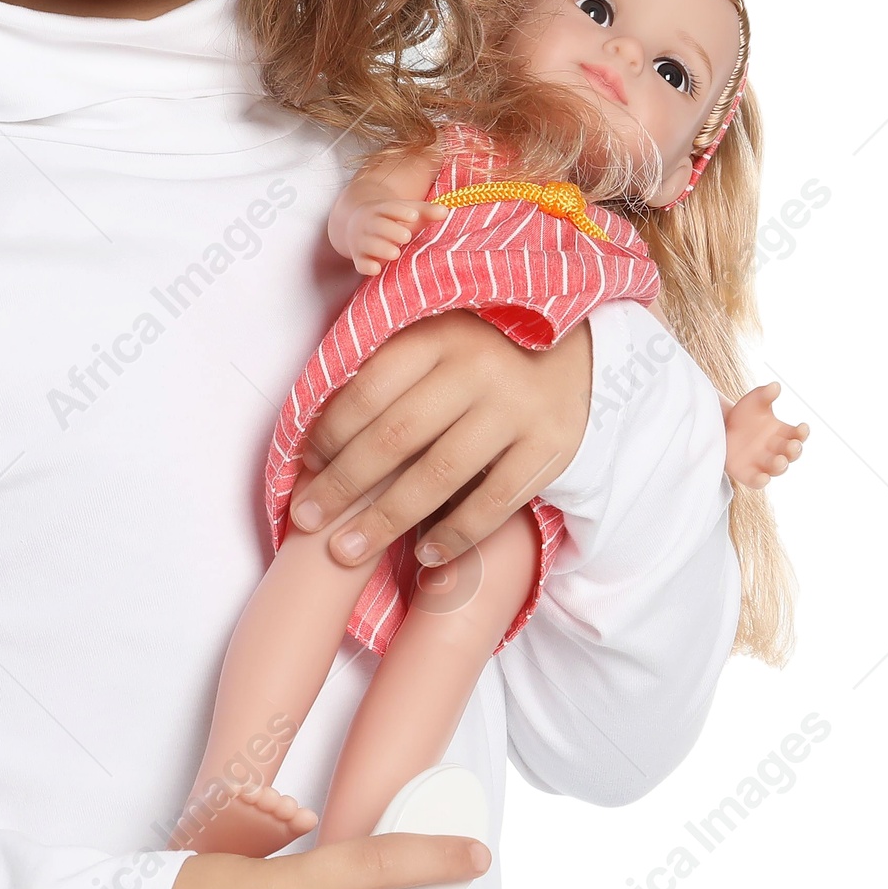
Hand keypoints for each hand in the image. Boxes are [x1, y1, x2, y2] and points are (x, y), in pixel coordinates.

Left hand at [288, 312, 591, 567]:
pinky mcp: (551, 445)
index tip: (304, 465)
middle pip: (395, 438)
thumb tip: (317, 425)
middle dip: (342, 485)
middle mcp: (477, 368)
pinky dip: (456, 534)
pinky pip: (494, 502)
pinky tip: (425, 555)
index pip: (368, 390)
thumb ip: (389, 364)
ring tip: (346, 550)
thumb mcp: (438, 332)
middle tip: (306, 520)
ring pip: (438, 477)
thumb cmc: (487, 344)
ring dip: (385, 520)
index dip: (329, 433)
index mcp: (438, 334)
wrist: (583, 345)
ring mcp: (517, 408)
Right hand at [337, 196, 439, 277]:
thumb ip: (426, 212)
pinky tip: (377, 269)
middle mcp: (369, 224)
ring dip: (380, 248)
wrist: (357, 224)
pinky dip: (367, 266)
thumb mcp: (407, 212)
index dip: (400, 211)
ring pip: (368, 244)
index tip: (414, 215)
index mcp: (381, 209)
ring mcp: (362, 241)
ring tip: (395, 253)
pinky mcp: (359, 258)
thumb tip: (445, 211)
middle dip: (390, 231)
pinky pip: (360, 263)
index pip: (389, 207)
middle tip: (406, 236)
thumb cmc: (392, 220)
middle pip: (377, 225)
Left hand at [723, 382, 808, 488]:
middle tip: (792, 446)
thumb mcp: (753, 402)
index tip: (802, 427)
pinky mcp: (749, 473)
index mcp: (784, 432)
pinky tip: (762, 478)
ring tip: (780, 461)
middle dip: (794, 450)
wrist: (721, 428)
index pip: (799, 434)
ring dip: (781, 466)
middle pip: (792, 453)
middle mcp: (778, 450)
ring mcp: (764, 463)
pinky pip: (758, 481)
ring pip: (778, 468)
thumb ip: (764, 394)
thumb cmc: (745, 416)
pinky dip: (761, 481)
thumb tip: (775, 385)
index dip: (802, 432)